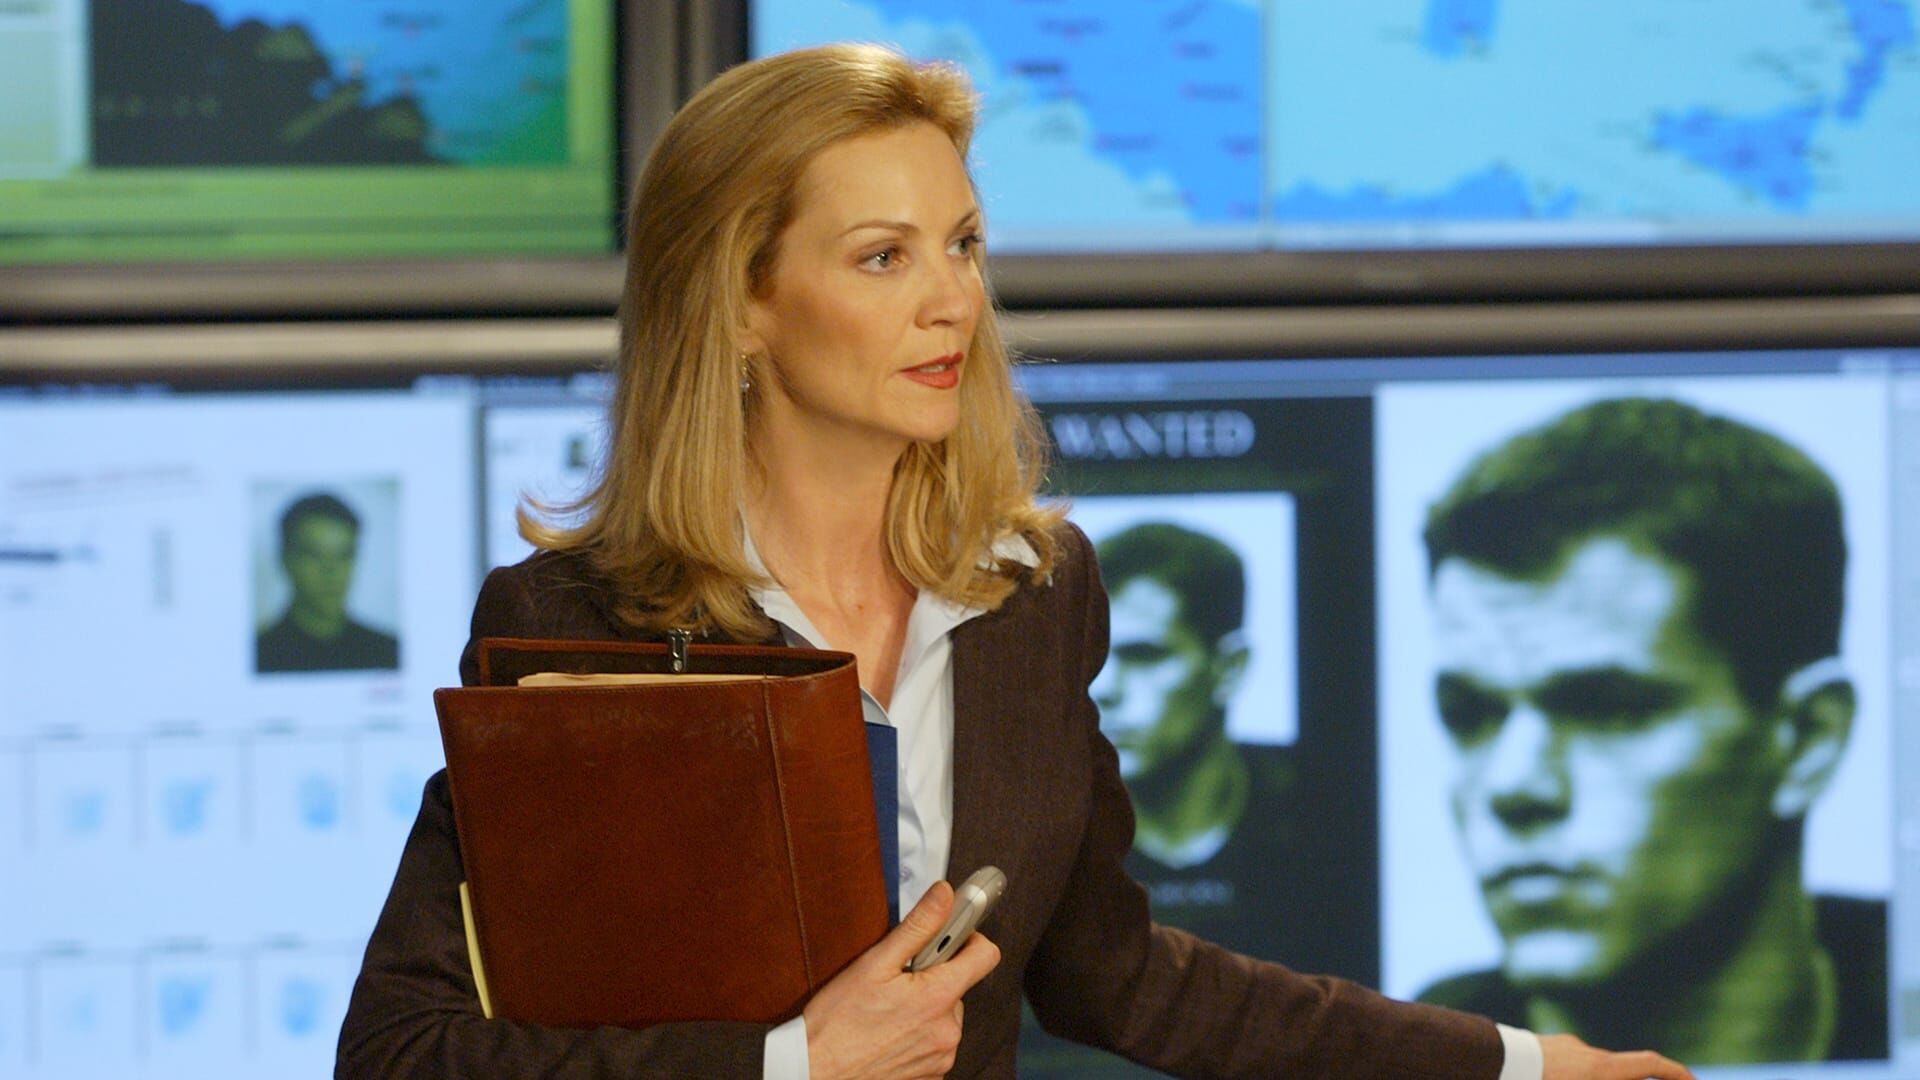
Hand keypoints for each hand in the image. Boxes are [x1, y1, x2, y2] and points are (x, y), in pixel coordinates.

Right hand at [803, 880, 1001, 1079]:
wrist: (815, 1072)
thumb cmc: (838, 1021)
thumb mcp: (874, 964)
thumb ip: (918, 926)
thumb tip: (945, 895)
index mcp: (939, 997)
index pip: (985, 956)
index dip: (970, 939)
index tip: (950, 937)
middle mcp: (948, 1031)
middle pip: (959, 987)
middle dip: (934, 979)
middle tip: (898, 982)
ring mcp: (942, 1057)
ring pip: (946, 1016)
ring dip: (926, 1009)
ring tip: (889, 1012)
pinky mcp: (932, 1076)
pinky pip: (936, 1044)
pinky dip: (919, 1035)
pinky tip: (890, 1034)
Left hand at [1540, 1033, 1693, 1079]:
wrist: (1488, 1059)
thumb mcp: (1586, 1079)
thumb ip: (1614, 1076)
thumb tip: (1633, 1073)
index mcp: (1600, 1068)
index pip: (1650, 1064)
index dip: (1675, 1073)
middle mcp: (1585, 1054)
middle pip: (1620, 1071)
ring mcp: (1562, 1048)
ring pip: (1589, 1070)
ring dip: (1596, 1078)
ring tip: (1576, 1078)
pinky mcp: (1541, 1048)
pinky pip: (1564, 1066)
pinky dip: (1571, 1077)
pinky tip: (1554, 1079)